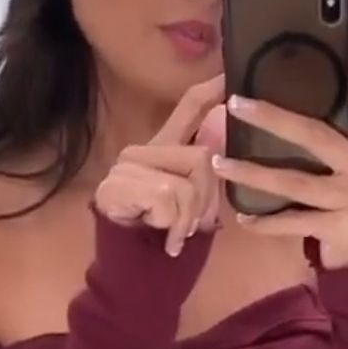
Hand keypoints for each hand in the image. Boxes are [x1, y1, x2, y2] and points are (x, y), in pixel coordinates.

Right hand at [93, 79, 225, 256]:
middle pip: (201, 155)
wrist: (136, 278)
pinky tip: (161, 237)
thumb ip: (211, 170)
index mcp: (164, 148)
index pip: (190, 106)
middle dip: (208, 199)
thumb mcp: (199, 202)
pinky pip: (168, 196)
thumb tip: (230, 129)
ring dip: (191, 217)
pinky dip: (173, 224)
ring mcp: (125, 168)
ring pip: (188, 179)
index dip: (212, 88)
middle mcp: (141, 150)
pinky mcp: (115, 187)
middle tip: (193, 227)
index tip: (232, 70)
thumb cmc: (169, 242)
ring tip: (175, 235)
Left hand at [211, 4, 347, 270]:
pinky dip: (266, 220)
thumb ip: (344, 123)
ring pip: (296, 182)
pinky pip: (294, 221)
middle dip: (274, 119)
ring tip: (219, 161)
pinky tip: (240, 215)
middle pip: (317, 136)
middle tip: (235, 102)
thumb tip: (316, 76)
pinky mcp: (341, 229)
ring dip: (254, 173)